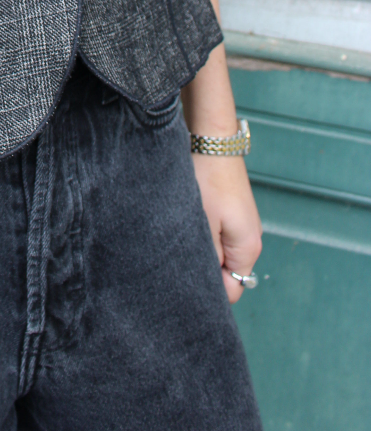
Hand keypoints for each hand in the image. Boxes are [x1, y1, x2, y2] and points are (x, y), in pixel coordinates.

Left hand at [191, 152, 261, 304]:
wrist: (212, 138)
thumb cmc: (206, 179)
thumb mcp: (202, 224)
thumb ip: (208, 259)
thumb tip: (209, 288)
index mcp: (248, 249)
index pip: (231, 291)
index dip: (208, 289)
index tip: (185, 274)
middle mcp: (251, 240)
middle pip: (227, 273)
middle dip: (204, 268)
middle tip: (179, 252)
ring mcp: (243, 225)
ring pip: (220, 252)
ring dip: (203, 247)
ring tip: (183, 229)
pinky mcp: (233, 212)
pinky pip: (219, 234)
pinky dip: (204, 232)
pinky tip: (190, 217)